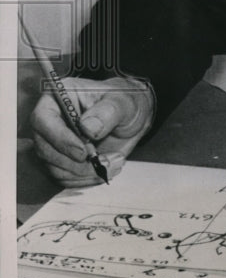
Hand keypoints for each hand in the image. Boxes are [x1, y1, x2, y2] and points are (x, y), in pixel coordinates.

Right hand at [30, 76, 154, 186]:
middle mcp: (50, 121)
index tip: (83, 151)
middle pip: (45, 149)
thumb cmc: (124, 103)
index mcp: (59, 97)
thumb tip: (87, 128)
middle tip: (104, 161)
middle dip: (75, 163)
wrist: (130, 118)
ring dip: (85, 173)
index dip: (60, 138)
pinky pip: (66, 178)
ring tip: (113, 163)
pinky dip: (86, 179)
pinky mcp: (62, 160)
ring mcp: (54, 143)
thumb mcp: (123, 102)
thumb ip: (107, 111)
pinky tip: (107, 170)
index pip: (43, 119)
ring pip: (55, 168)